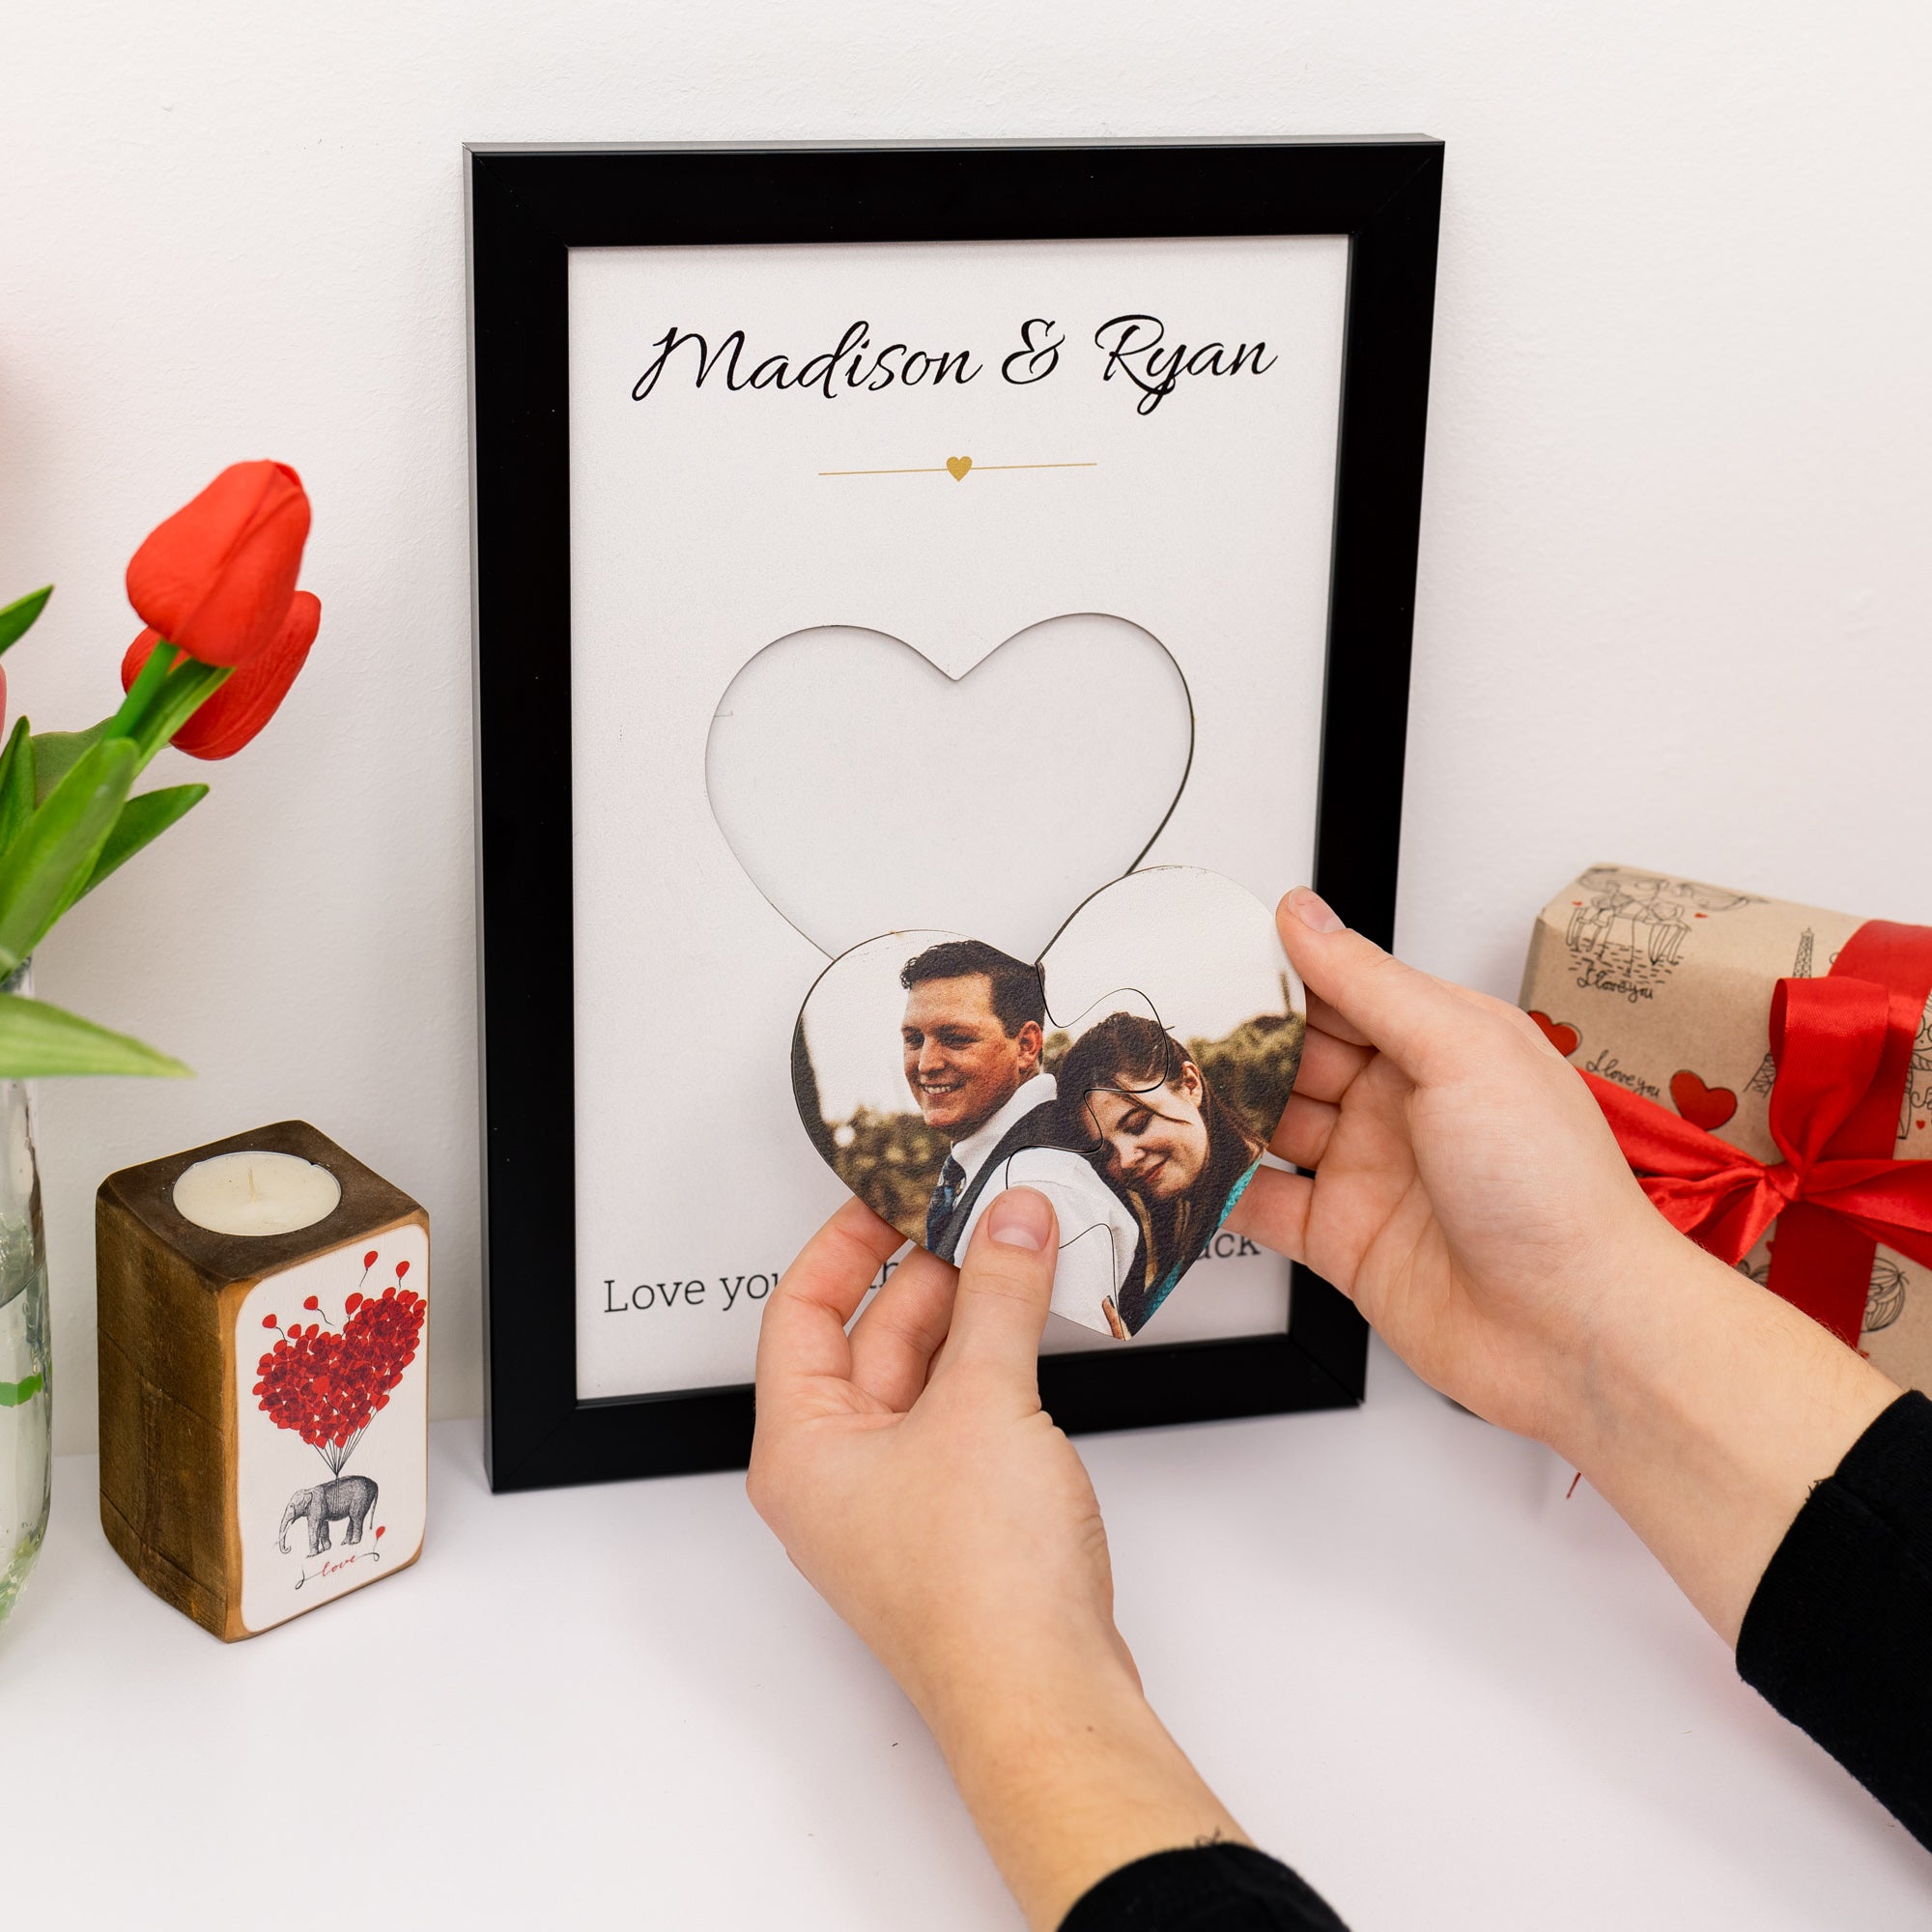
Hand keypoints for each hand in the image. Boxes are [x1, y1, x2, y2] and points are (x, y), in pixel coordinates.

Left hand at [751, 1189, 1243, 1928]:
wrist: (1044, 1697)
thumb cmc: (978, 1593)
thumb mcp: (983, 1404)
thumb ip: (998, 1296)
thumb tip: (1007, 1222)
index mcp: (801, 1447)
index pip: (799, 1311)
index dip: (845, 1244)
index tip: (893, 1194)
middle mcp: (837, 1477)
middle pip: (868, 1340)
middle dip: (928, 1274)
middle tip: (981, 1215)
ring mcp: (898, 1505)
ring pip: (924, 1379)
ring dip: (971, 1317)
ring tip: (1020, 1256)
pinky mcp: (956, 1526)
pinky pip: (964, 1418)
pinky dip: (995, 1368)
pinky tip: (1035, 1332)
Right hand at [1233, 887, 1899, 1640]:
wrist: (1578, 1329)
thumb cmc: (1554, 1189)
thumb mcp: (1462, 1051)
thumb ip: (1369, 984)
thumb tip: (1306, 917)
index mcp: (1441, 1044)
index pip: (1340, 990)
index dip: (1277, 975)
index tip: (1213, 956)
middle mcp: (1403, 1105)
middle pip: (1296, 1058)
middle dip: (1237, 1044)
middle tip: (1171, 1029)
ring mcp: (1371, 1174)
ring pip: (1272, 1127)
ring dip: (1223, 1112)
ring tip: (1164, 1093)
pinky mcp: (1344, 1242)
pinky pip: (1265, 1206)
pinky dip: (1224, 1189)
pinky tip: (1190, 1168)